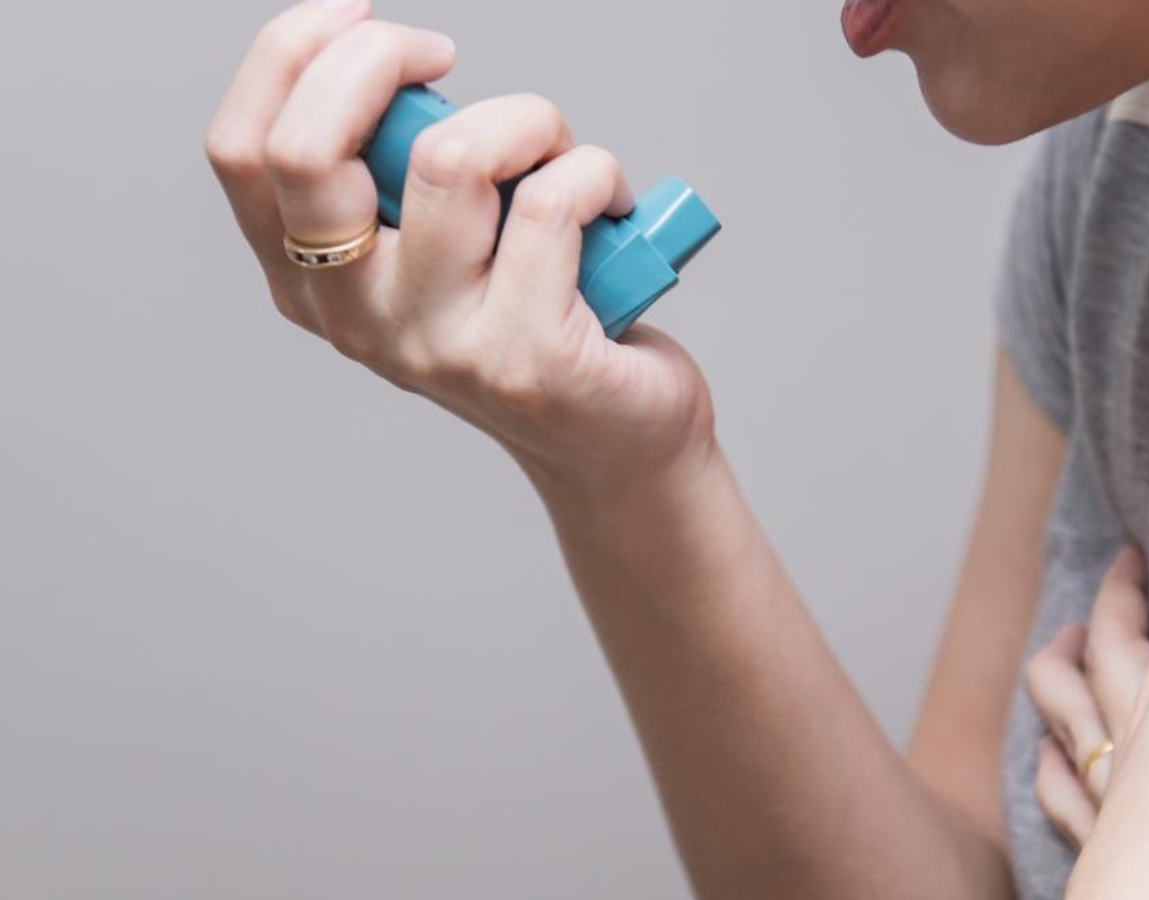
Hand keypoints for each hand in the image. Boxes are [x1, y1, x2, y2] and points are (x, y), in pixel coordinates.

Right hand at [206, 0, 716, 497]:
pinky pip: (549, 202)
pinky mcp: (524, 359)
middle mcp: (357, 320)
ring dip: (526, 119)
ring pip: (450, 158)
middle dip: (379, 57)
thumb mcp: (440, 246)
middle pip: (309, 149)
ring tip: (560, 156)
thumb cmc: (537, 321)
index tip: (361, 19)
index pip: (242, 152)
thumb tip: (409, 78)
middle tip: (443, 56)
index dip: (291, 55)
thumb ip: (403, 179)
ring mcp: (437, 345)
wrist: (613, 439)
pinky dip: (594, 170)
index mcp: (312, 283)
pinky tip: (610, 202)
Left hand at [1025, 405, 1148, 899]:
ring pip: (1070, 705)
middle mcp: (1140, 721)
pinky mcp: (1105, 845)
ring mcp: (1115, 783)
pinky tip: (1050, 760)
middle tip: (1127, 555)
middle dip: (1127, 586)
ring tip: (1063, 640)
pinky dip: (1053, 765)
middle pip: (1121, 633)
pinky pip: (1062, 791)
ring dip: (1065, 665)